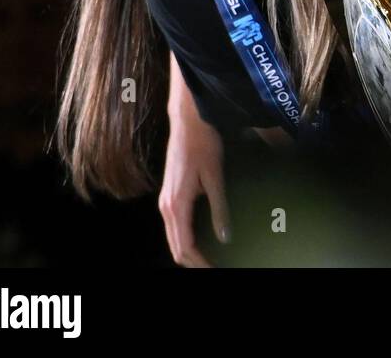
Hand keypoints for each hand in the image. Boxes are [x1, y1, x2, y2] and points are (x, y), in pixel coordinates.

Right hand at [159, 89, 229, 267]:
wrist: (188, 121)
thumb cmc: (203, 145)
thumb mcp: (215, 177)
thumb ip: (220, 208)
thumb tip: (225, 237)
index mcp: (176, 205)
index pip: (184, 247)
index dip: (200, 263)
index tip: (216, 269)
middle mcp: (166, 206)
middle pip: (176, 247)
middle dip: (194, 262)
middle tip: (214, 268)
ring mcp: (165, 201)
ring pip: (173, 238)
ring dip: (189, 252)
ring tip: (209, 260)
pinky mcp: (169, 195)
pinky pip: (174, 226)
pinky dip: (185, 239)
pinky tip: (201, 240)